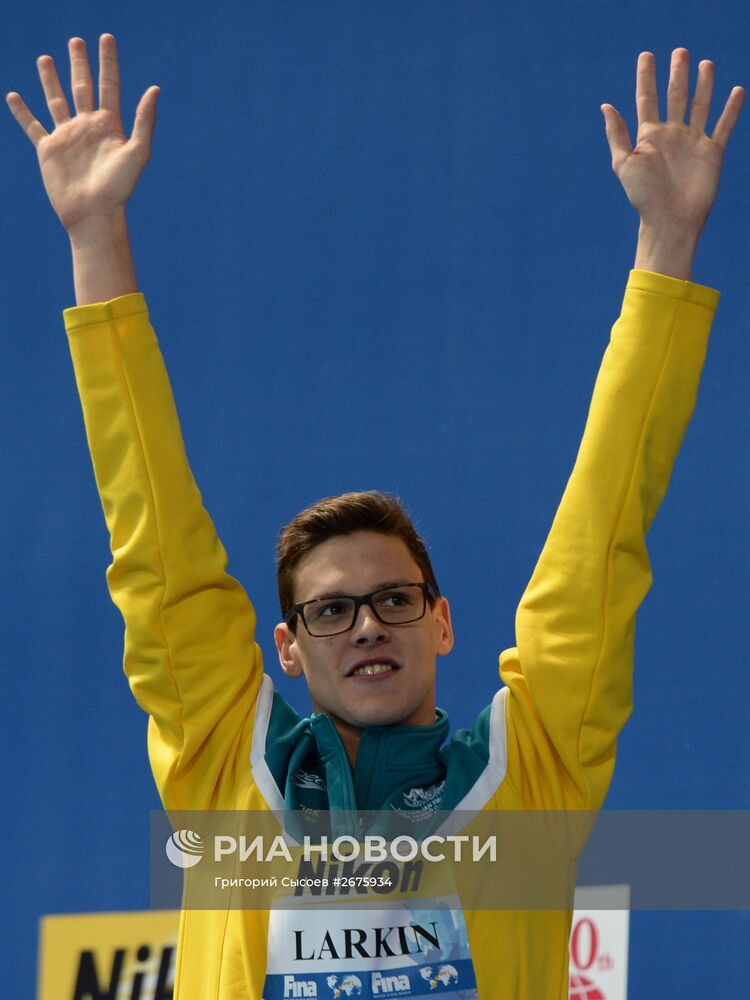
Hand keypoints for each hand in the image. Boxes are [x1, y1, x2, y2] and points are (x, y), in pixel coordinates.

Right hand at [6, 34, 157, 238]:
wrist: (94, 214)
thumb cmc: (119, 188)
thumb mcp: (137, 152)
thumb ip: (144, 121)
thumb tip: (155, 89)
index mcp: (109, 125)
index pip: (109, 85)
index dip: (108, 62)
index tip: (106, 38)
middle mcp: (87, 127)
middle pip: (82, 87)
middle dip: (80, 64)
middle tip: (76, 41)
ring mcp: (67, 137)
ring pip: (56, 100)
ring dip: (50, 79)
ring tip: (45, 58)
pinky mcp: (48, 150)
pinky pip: (32, 126)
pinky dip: (22, 112)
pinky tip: (14, 96)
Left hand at [601, 49, 743, 241]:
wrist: (670, 220)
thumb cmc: (643, 196)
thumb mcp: (624, 163)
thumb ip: (617, 134)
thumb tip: (606, 106)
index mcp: (649, 136)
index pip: (647, 98)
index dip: (646, 77)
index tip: (646, 55)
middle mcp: (671, 135)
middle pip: (675, 96)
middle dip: (678, 73)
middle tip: (680, 52)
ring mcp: (693, 142)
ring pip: (700, 105)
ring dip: (704, 84)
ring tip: (705, 63)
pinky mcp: (712, 152)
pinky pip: (724, 126)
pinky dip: (732, 110)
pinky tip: (737, 91)